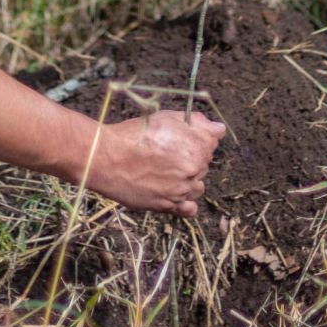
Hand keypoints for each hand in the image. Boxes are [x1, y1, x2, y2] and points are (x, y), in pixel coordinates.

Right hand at [84, 110, 224, 215]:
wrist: (106, 158)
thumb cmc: (134, 135)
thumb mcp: (166, 117)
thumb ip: (197, 122)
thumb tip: (219, 129)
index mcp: (196, 148)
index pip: (211, 142)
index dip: (195, 136)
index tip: (179, 136)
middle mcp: (193, 171)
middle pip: (204, 163)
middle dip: (191, 156)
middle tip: (167, 152)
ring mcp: (181, 191)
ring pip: (197, 186)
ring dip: (188, 178)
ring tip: (167, 171)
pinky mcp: (167, 207)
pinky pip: (189, 209)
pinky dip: (185, 202)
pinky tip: (175, 192)